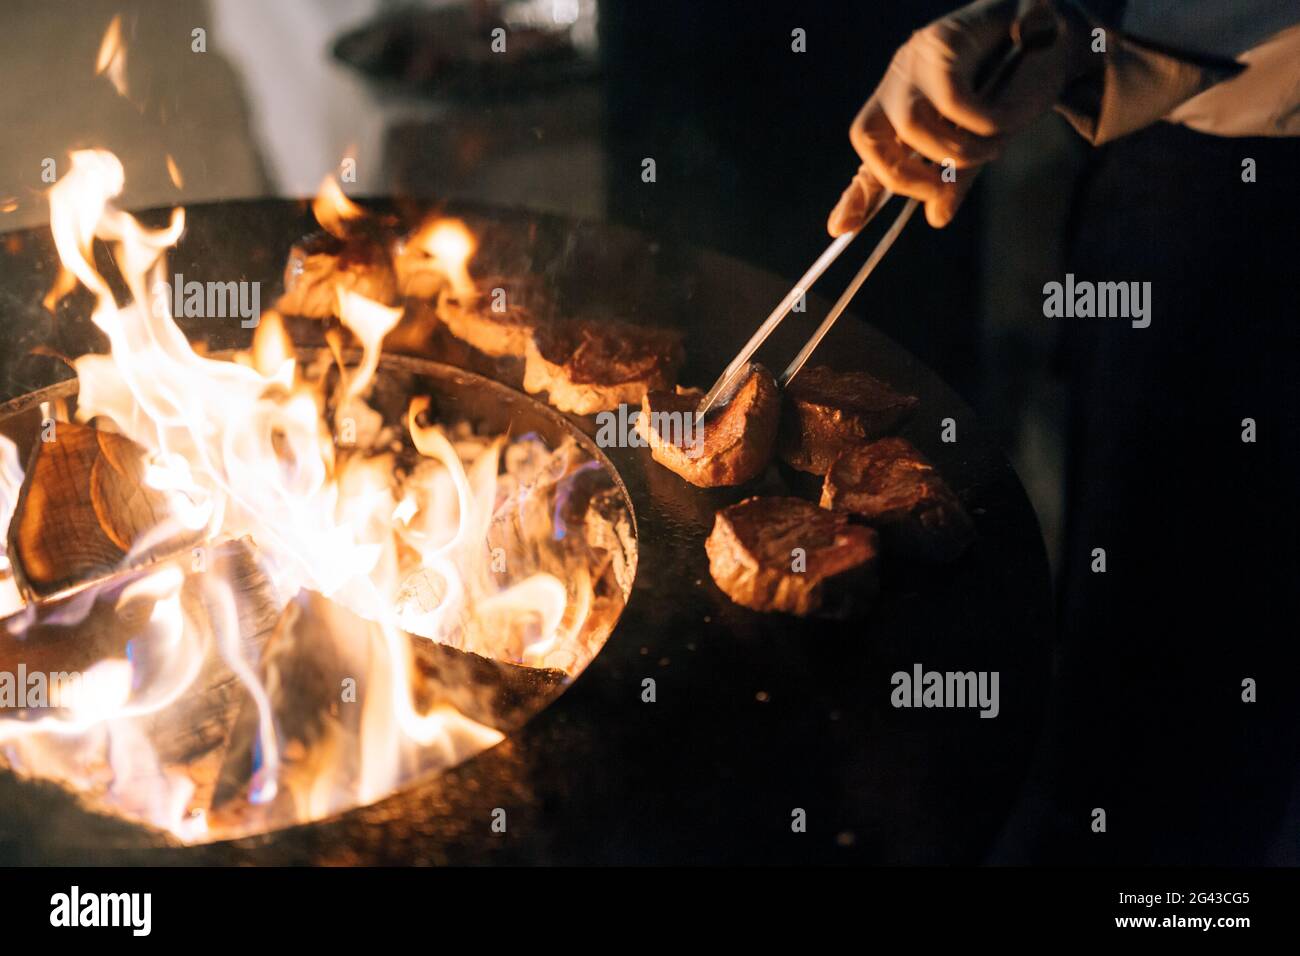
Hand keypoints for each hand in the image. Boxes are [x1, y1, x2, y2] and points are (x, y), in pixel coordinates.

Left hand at [828, 0, 1088, 231]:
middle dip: (903, 176)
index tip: (841, 228)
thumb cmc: (1018, 89)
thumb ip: (954, 179)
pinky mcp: (941, 41)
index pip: (869, 152)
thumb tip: (935, 219)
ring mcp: (916, 60)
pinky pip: (952, 102)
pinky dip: (983, 123)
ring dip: (957, 151)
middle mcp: (899, 83)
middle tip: (942, 187)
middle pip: (868, 138)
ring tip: (993, 148)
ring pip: (912, 125)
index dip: (855, 193)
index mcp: (900, 108)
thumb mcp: (981, 143)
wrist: (1060, 37)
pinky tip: (1005, 119)